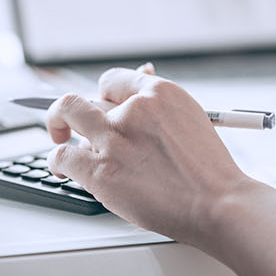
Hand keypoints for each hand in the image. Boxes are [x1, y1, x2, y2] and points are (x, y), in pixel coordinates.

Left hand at [44, 63, 254, 242]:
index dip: (102, 95)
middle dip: (75, 111)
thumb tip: (142, 71)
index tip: (98, 106)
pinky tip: (62, 169)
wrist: (219, 205)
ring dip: (63, 131)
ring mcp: (114, 140)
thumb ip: (160, 102)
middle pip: (86, 98)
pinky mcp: (100, 171)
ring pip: (67, 117)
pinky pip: (61, 155)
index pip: (112, 81)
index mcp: (159, 93)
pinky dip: (56, 162)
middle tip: (70, 124)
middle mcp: (133, 110)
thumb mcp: (192, 119)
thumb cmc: (209, 170)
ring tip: (65, 142)